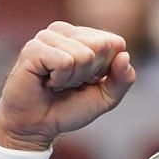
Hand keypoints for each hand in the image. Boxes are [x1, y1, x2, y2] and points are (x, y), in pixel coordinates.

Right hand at [0, 23, 137, 151]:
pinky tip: (46, 81)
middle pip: (102, 46)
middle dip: (90, 74)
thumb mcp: (105, 98)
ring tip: (55, 83)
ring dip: (73, 79)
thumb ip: (123, 79)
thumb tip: (124, 55)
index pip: (115, 43)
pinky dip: (60, 79)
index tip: (86, 81)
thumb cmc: (68, 108)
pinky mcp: (33, 48)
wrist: (35, 127)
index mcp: (83, 36)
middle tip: (69, 84)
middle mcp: (64, 31)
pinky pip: (65, 62)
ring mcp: (47, 37)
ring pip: (84, 55)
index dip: (106, 70)